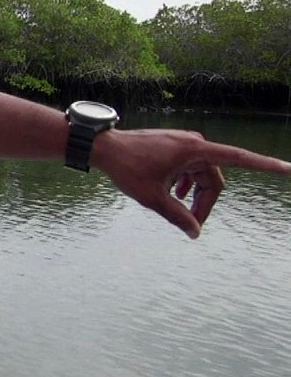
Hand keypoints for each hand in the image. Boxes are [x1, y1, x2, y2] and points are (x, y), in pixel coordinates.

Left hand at [94, 128, 290, 237]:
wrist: (104, 147)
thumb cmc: (127, 168)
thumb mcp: (152, 197)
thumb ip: (177, 216)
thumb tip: (195, 233)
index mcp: (195, 150)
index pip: (239, 158)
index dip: (266, 166)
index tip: (289, 169)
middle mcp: (195, 142)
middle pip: (214, 179)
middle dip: (205, 203)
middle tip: (192, 226)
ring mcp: (185, 142)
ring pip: (202, 175)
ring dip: (194, 194)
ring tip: (178, 209)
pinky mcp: (176, 145)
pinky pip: (191, 168)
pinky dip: (187, 183)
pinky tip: (175, 195)